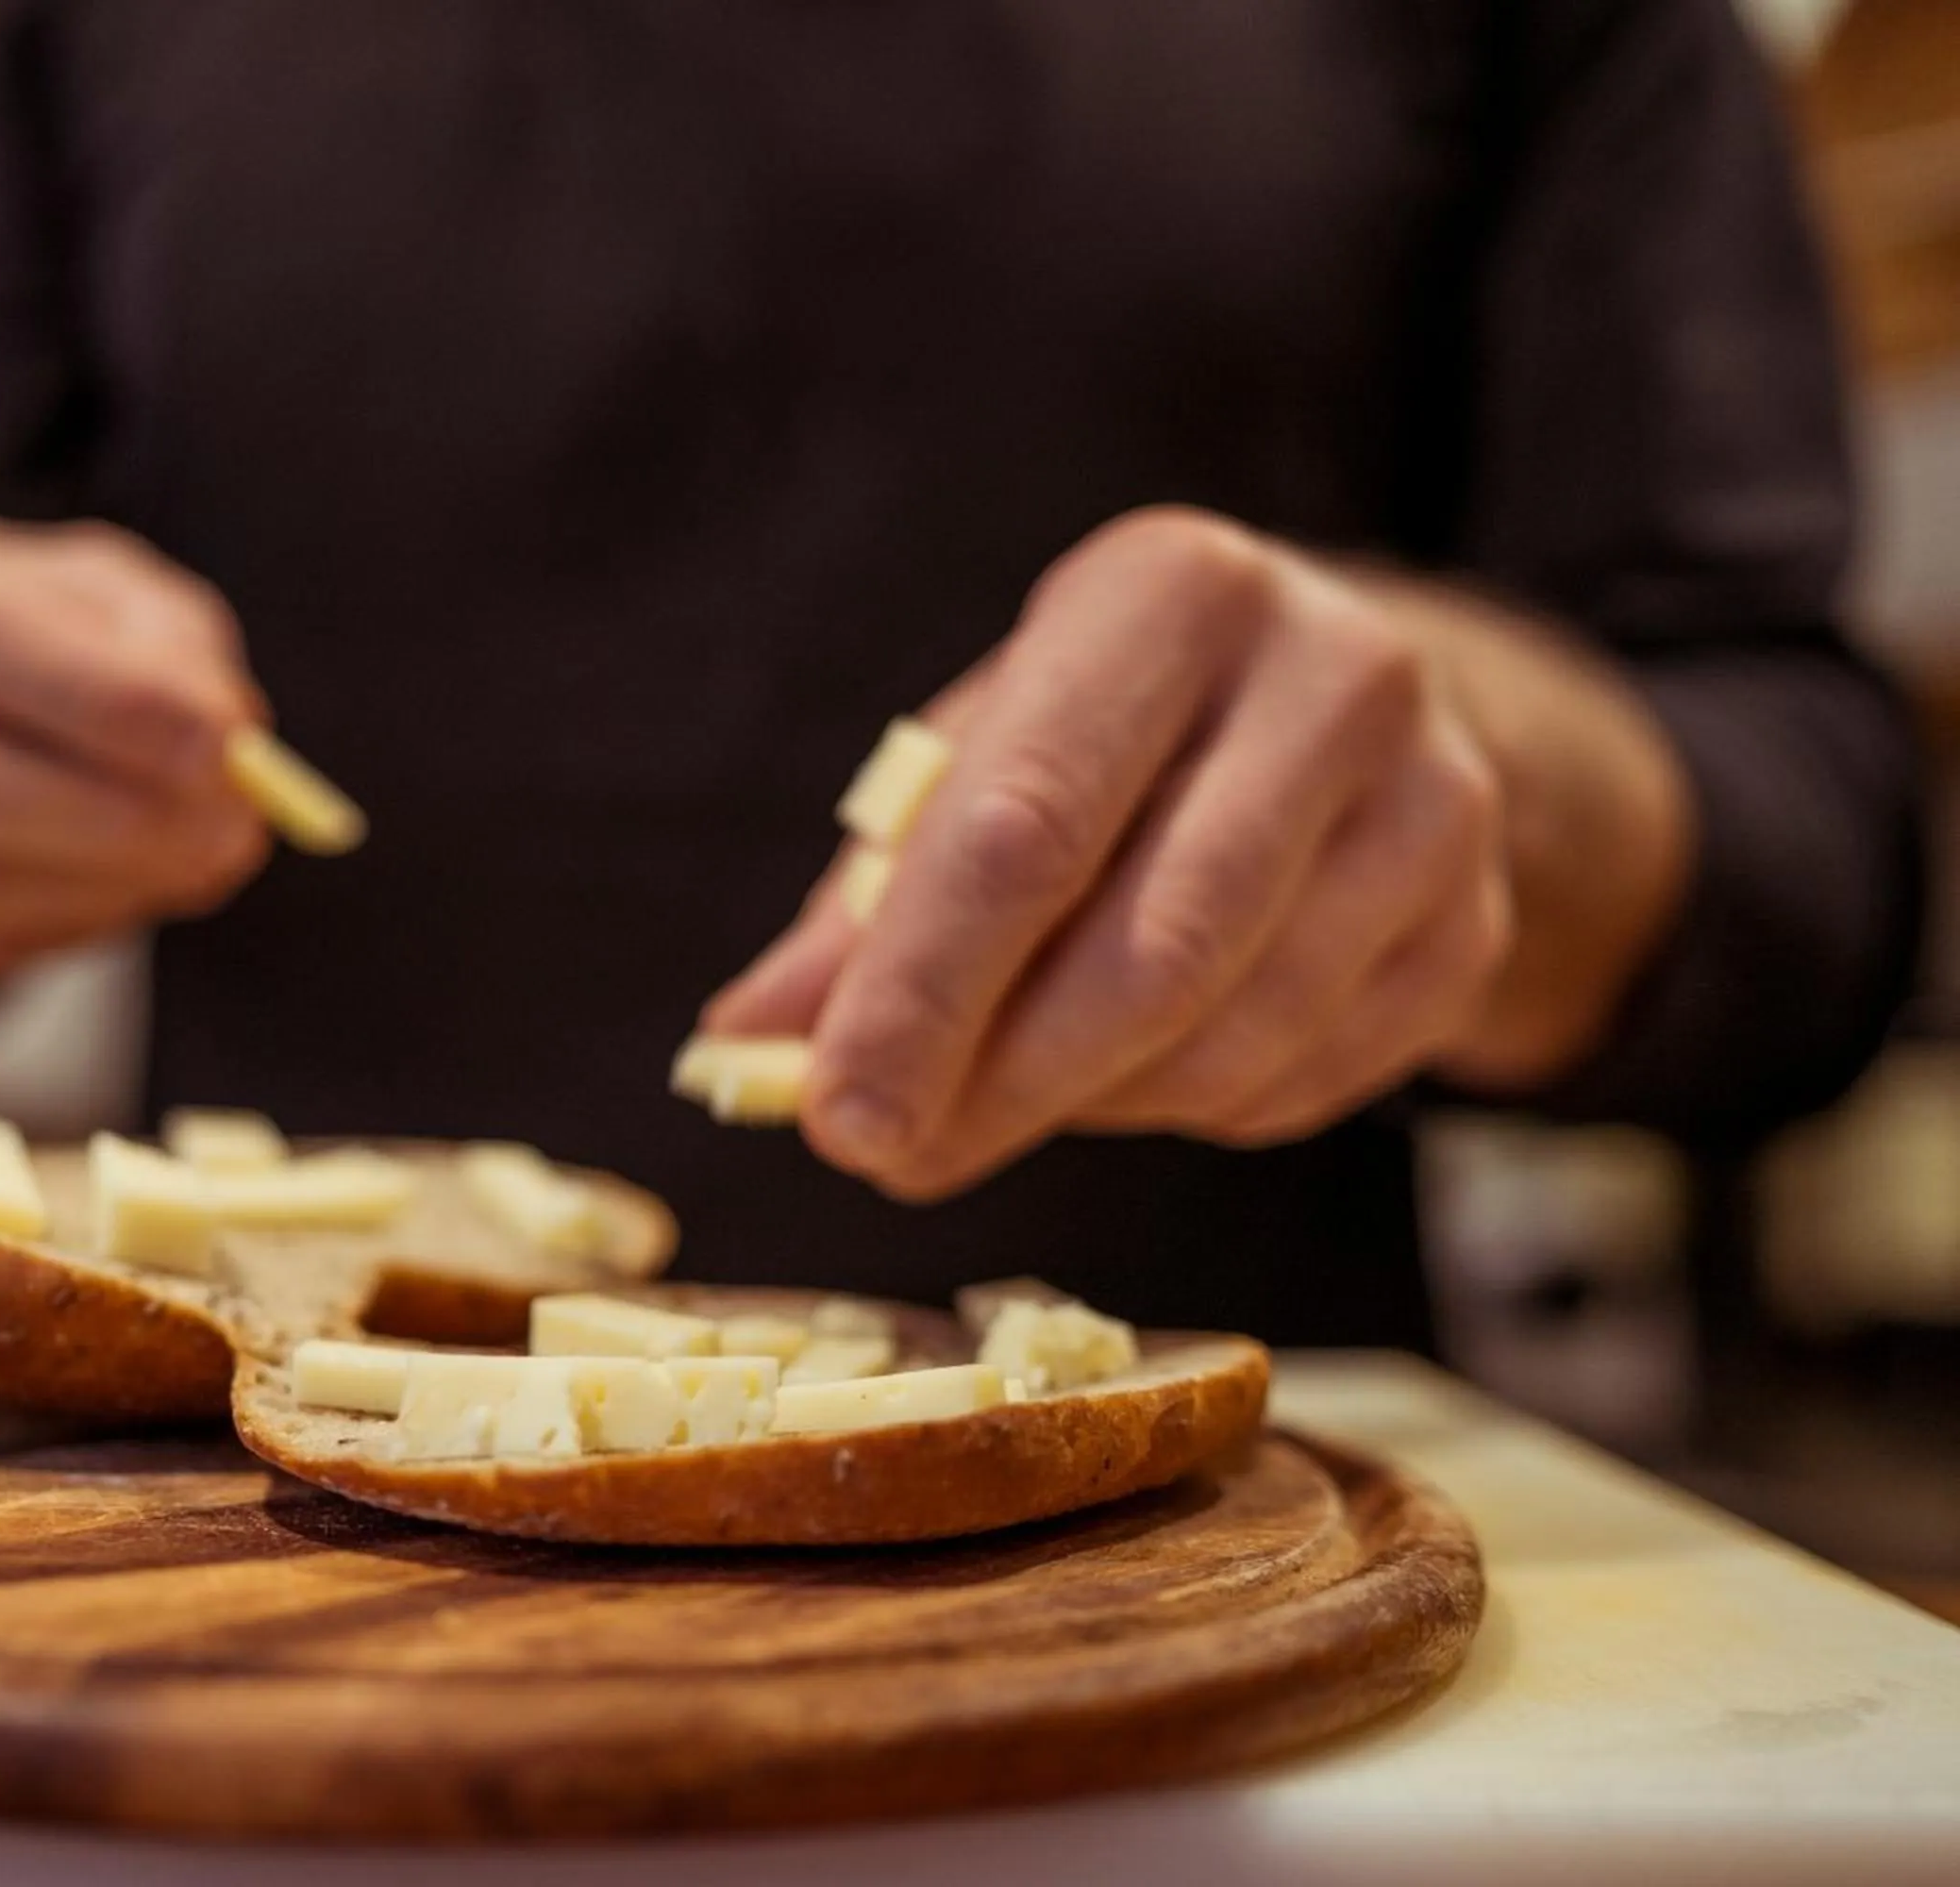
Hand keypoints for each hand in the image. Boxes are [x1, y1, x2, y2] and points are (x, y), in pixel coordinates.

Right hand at [0, 466, 271, 1011]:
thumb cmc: (26, 634)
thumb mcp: (109, 598)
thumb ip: (170, 657)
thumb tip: (225, 751)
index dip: (97, 699)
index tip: (223, 746)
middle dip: (106, 819)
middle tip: (235, 833)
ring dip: (97, 887)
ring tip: (192, 856)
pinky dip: (52, 931)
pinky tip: (106, 887)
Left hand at [707, 507, 1527, 1198]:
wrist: (1354, 703)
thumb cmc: (1115, 733)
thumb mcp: (983, 755)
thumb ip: (870, 901)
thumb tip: (748, 1045)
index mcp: (1171, 594)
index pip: (1026, 826)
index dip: (921, 992)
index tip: (835, 1118)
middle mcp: (1333, 676)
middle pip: (1146, 948)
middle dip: (997, 1083)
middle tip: (887, 1158)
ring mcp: (1435, 804)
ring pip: (1231, 1034)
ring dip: (1084, 1106)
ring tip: (997, 1100)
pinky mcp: (1471, 925)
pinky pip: (1299, 1082)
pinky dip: (1180, 1112)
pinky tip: (1128, 1076)